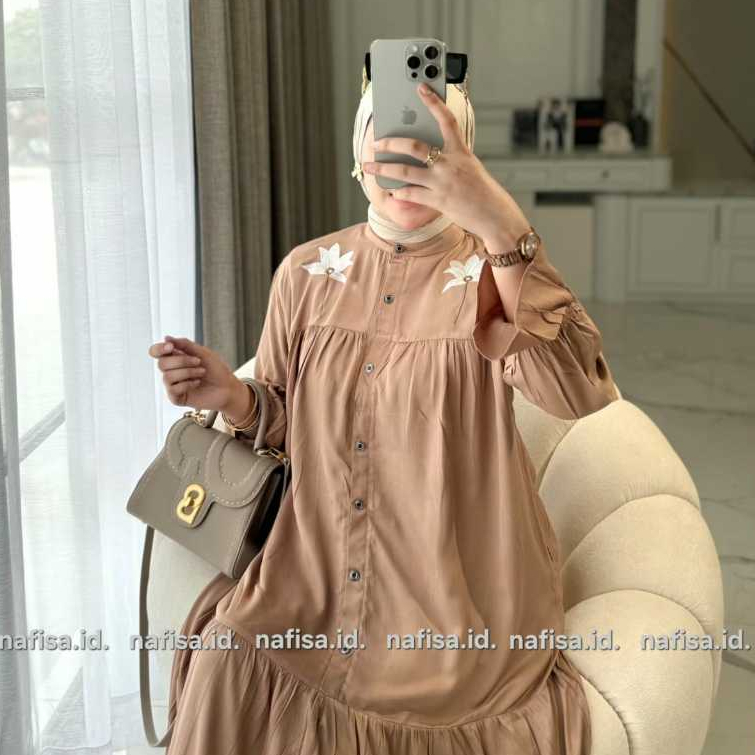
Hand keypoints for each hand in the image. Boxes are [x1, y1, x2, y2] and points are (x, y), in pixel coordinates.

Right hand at [147, 335, 244, 413]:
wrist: (228, 388)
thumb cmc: (217, 370)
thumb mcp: (202, 352)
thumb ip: (184, 344)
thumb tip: (166, 338)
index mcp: (175, 358)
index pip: (156, 352)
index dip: (159, 349)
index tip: (171, 347)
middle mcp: (172, 371)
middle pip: (161, 364)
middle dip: (182, 361)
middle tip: (199, 362)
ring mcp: (173, 385)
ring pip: (167, 376)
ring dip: (188, 372)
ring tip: (202, 373)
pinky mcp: (177, 398)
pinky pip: (173, 389)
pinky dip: (187, 384)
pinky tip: (197, 383)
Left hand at [361, 82, 530, 248]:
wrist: (494, 215)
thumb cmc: (482, 191)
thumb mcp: (469, 167)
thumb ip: (450, 158)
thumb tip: (423, 156)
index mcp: (460, 151)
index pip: (446, 120)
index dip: (434, 102)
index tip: (421, 88)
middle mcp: (449, 164)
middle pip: (413, 147)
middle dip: (390, 143)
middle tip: (376, 143)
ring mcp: (442, 182)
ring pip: (405, 172)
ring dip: (383, 169)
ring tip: (369, 167)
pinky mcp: (438, 200)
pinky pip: (411, 194)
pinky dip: (399, 192)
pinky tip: (393, 191)